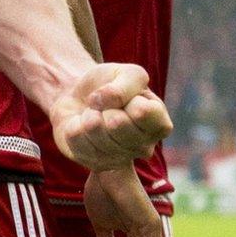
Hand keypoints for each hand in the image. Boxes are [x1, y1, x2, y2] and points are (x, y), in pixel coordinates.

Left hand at [51, 63, 171, 170]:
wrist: (81, 98)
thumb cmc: (110, 85)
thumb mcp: (126, 73)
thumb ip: (126, 84)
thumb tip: (105, 102)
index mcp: (160, 124)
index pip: (142, 112)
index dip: (127, 97)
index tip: (128, 96)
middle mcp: (144, 147)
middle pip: (117, 124)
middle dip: (106, 105)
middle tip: (107, 105)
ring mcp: (119, 159)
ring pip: (95, 130)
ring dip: (89, 113)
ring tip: (95, 114)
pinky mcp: (93, 163)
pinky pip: (76, 138)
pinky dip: (75, 124)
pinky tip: (83, 126)